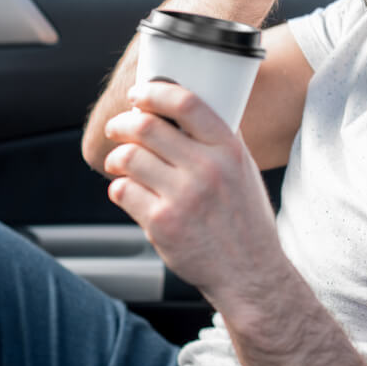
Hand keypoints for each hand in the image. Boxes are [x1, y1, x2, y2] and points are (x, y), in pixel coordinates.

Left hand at [102, 81, 285, 308]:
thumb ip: (220, 139)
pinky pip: (124, 191)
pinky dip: (119, 187)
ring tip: (119, 162)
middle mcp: (207, 170)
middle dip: (123, 123)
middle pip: (147, 127)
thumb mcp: (245, 170)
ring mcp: (183, 198)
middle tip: (118, 128)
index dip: (154, 93)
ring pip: (129, 157)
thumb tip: (187, 107)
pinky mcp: (162, 223)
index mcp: (228, 150)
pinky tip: (128, 190)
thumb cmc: (246, 220)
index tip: (139, 94)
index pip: (186, 103)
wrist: (250, 273)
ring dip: (116, 156)